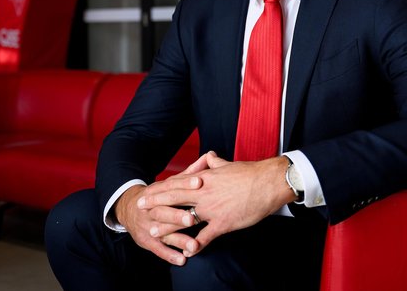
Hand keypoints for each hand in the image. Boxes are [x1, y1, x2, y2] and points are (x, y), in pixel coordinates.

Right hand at [114, 154, 210, 264]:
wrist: (128, 207)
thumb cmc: (159, 194)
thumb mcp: (170, 183)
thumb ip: (190, 173)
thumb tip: (209, 156)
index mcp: (158, 191)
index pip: (172, 186)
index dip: (185, 183)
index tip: (200, 182)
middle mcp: (151, 208)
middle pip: (164, 211)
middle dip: (177, 215)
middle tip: (192, 219)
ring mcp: (148, 225)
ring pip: (162, 233)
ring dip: (178, 239)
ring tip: (193, 245)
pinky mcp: (146, 241)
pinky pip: (158, 249)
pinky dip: (170, 255)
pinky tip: (182, 260)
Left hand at [136, 153, 295, 257]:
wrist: (266, 182)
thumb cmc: (250, 173)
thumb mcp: (229, 164)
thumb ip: (215, 163)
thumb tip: (210, 156)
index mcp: (205, 178)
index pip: (178, 183)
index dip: (161, 188)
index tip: (148, 191)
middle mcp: (204, 193)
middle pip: (174, 198)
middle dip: (156, 203)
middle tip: (139, 207)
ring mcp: (212, 209)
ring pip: (184, 218)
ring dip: (168, 225)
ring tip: (153, 231)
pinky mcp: (223, 223)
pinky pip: (205, 235)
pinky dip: (195, 244)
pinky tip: (187, 250)